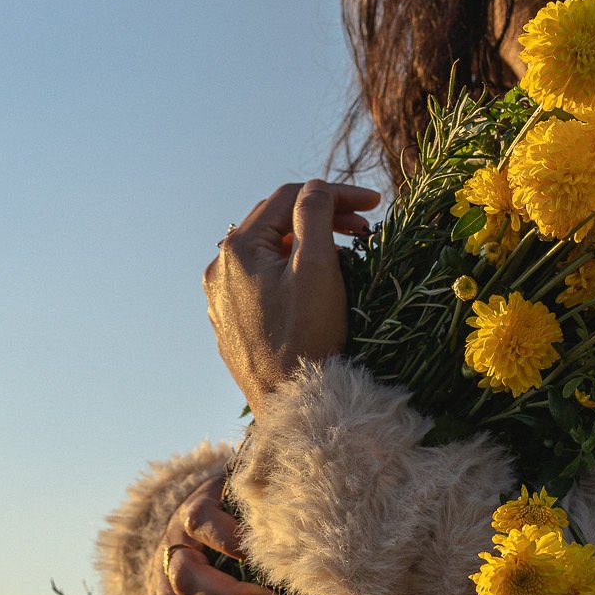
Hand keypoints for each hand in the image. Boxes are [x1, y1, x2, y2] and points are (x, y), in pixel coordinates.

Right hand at [146, 472, 282, 594]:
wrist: (195, 522)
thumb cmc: (236, 513)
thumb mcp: (249, 500)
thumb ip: (267, 507)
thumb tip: (307, 525)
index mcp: (195, 512)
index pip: (201, 520)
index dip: (228, 538)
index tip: (264, 556)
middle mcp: (173, 545)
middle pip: (186, 575)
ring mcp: (159, 575)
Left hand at [203, 178, 380, 414]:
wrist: (293, 408)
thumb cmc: (307, 337)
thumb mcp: (317, 267)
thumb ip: (315, 214)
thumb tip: (315, 186)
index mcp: (237, 250)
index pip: (288, 198)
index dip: (334, 193)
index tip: (374, 203)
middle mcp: (220, 270)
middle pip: (275, 223)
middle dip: (321, 216)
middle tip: (364, 226)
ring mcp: (222, 299)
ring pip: (268, 252)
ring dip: (306, 243)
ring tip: (345, 252)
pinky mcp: (231, 323)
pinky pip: (261, 280)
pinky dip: (290, 270)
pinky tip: (315, 282)